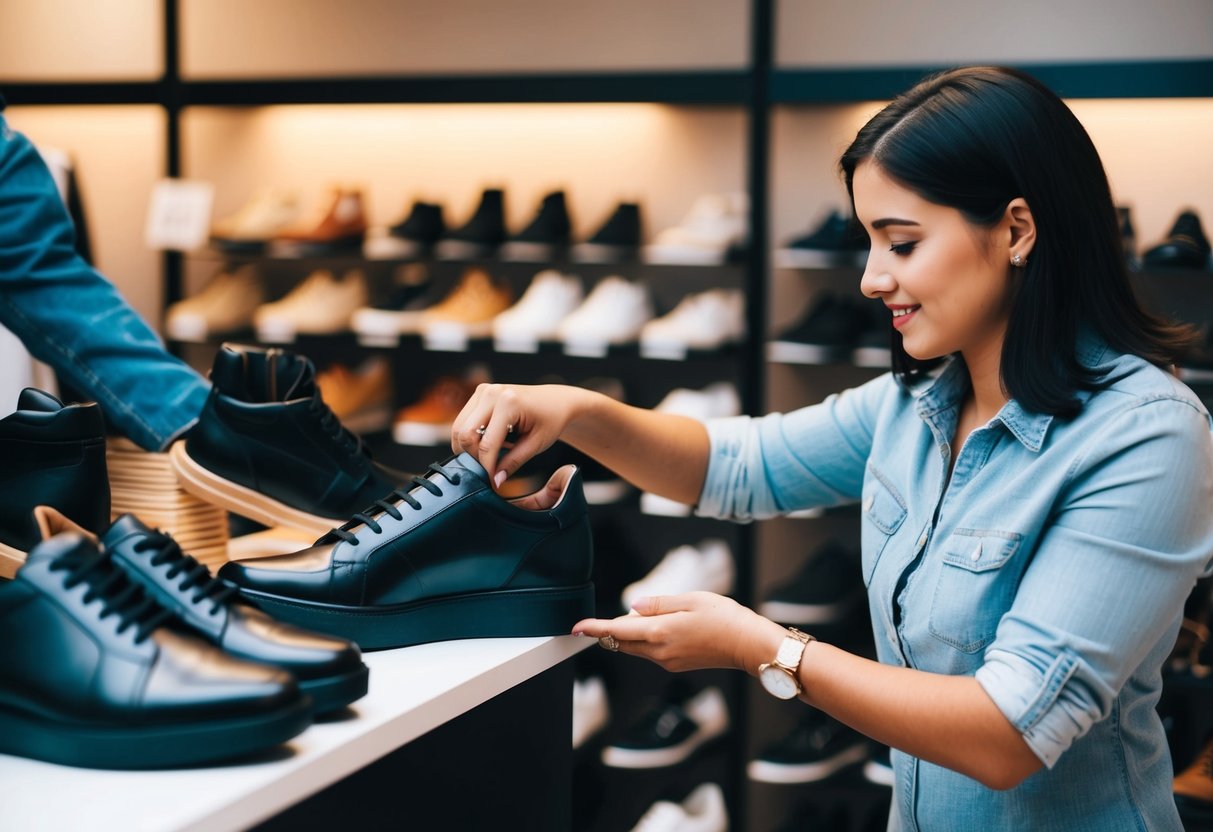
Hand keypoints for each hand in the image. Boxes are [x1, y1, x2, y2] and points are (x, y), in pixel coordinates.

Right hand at [451, 383, 583, 489]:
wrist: (556, 401)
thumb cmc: (551, 420)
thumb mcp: (536, 444)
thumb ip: (513, 462)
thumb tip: (495, 480)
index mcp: (508, 403)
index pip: (486, 443)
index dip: (487, 466)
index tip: (492, 481)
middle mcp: (491, 393)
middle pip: (465, 434)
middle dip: (474, 457)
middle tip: (490, 469)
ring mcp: (483, 391)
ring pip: (459, 428)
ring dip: (470, 448)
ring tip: (492, 454)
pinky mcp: (478, 394)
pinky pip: (463, 421)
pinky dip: (470, 437)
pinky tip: (490, 442)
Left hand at [572, 592, 785, 674]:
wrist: (748, 644)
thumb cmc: (724, 617)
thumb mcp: (690, 599)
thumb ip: (658, 604)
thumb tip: (633, 607)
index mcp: (659, 632)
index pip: (616, 630)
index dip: (594, 629)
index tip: (575, 628)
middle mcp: (659, 652)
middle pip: (621, 642)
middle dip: (609, 631)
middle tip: (604, 619)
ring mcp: (667, 661)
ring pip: (635, 648)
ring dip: (628, 635)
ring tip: (640, 619)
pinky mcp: (676, 665)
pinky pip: (650, 653)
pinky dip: (644, 640)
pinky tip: (658, 628)